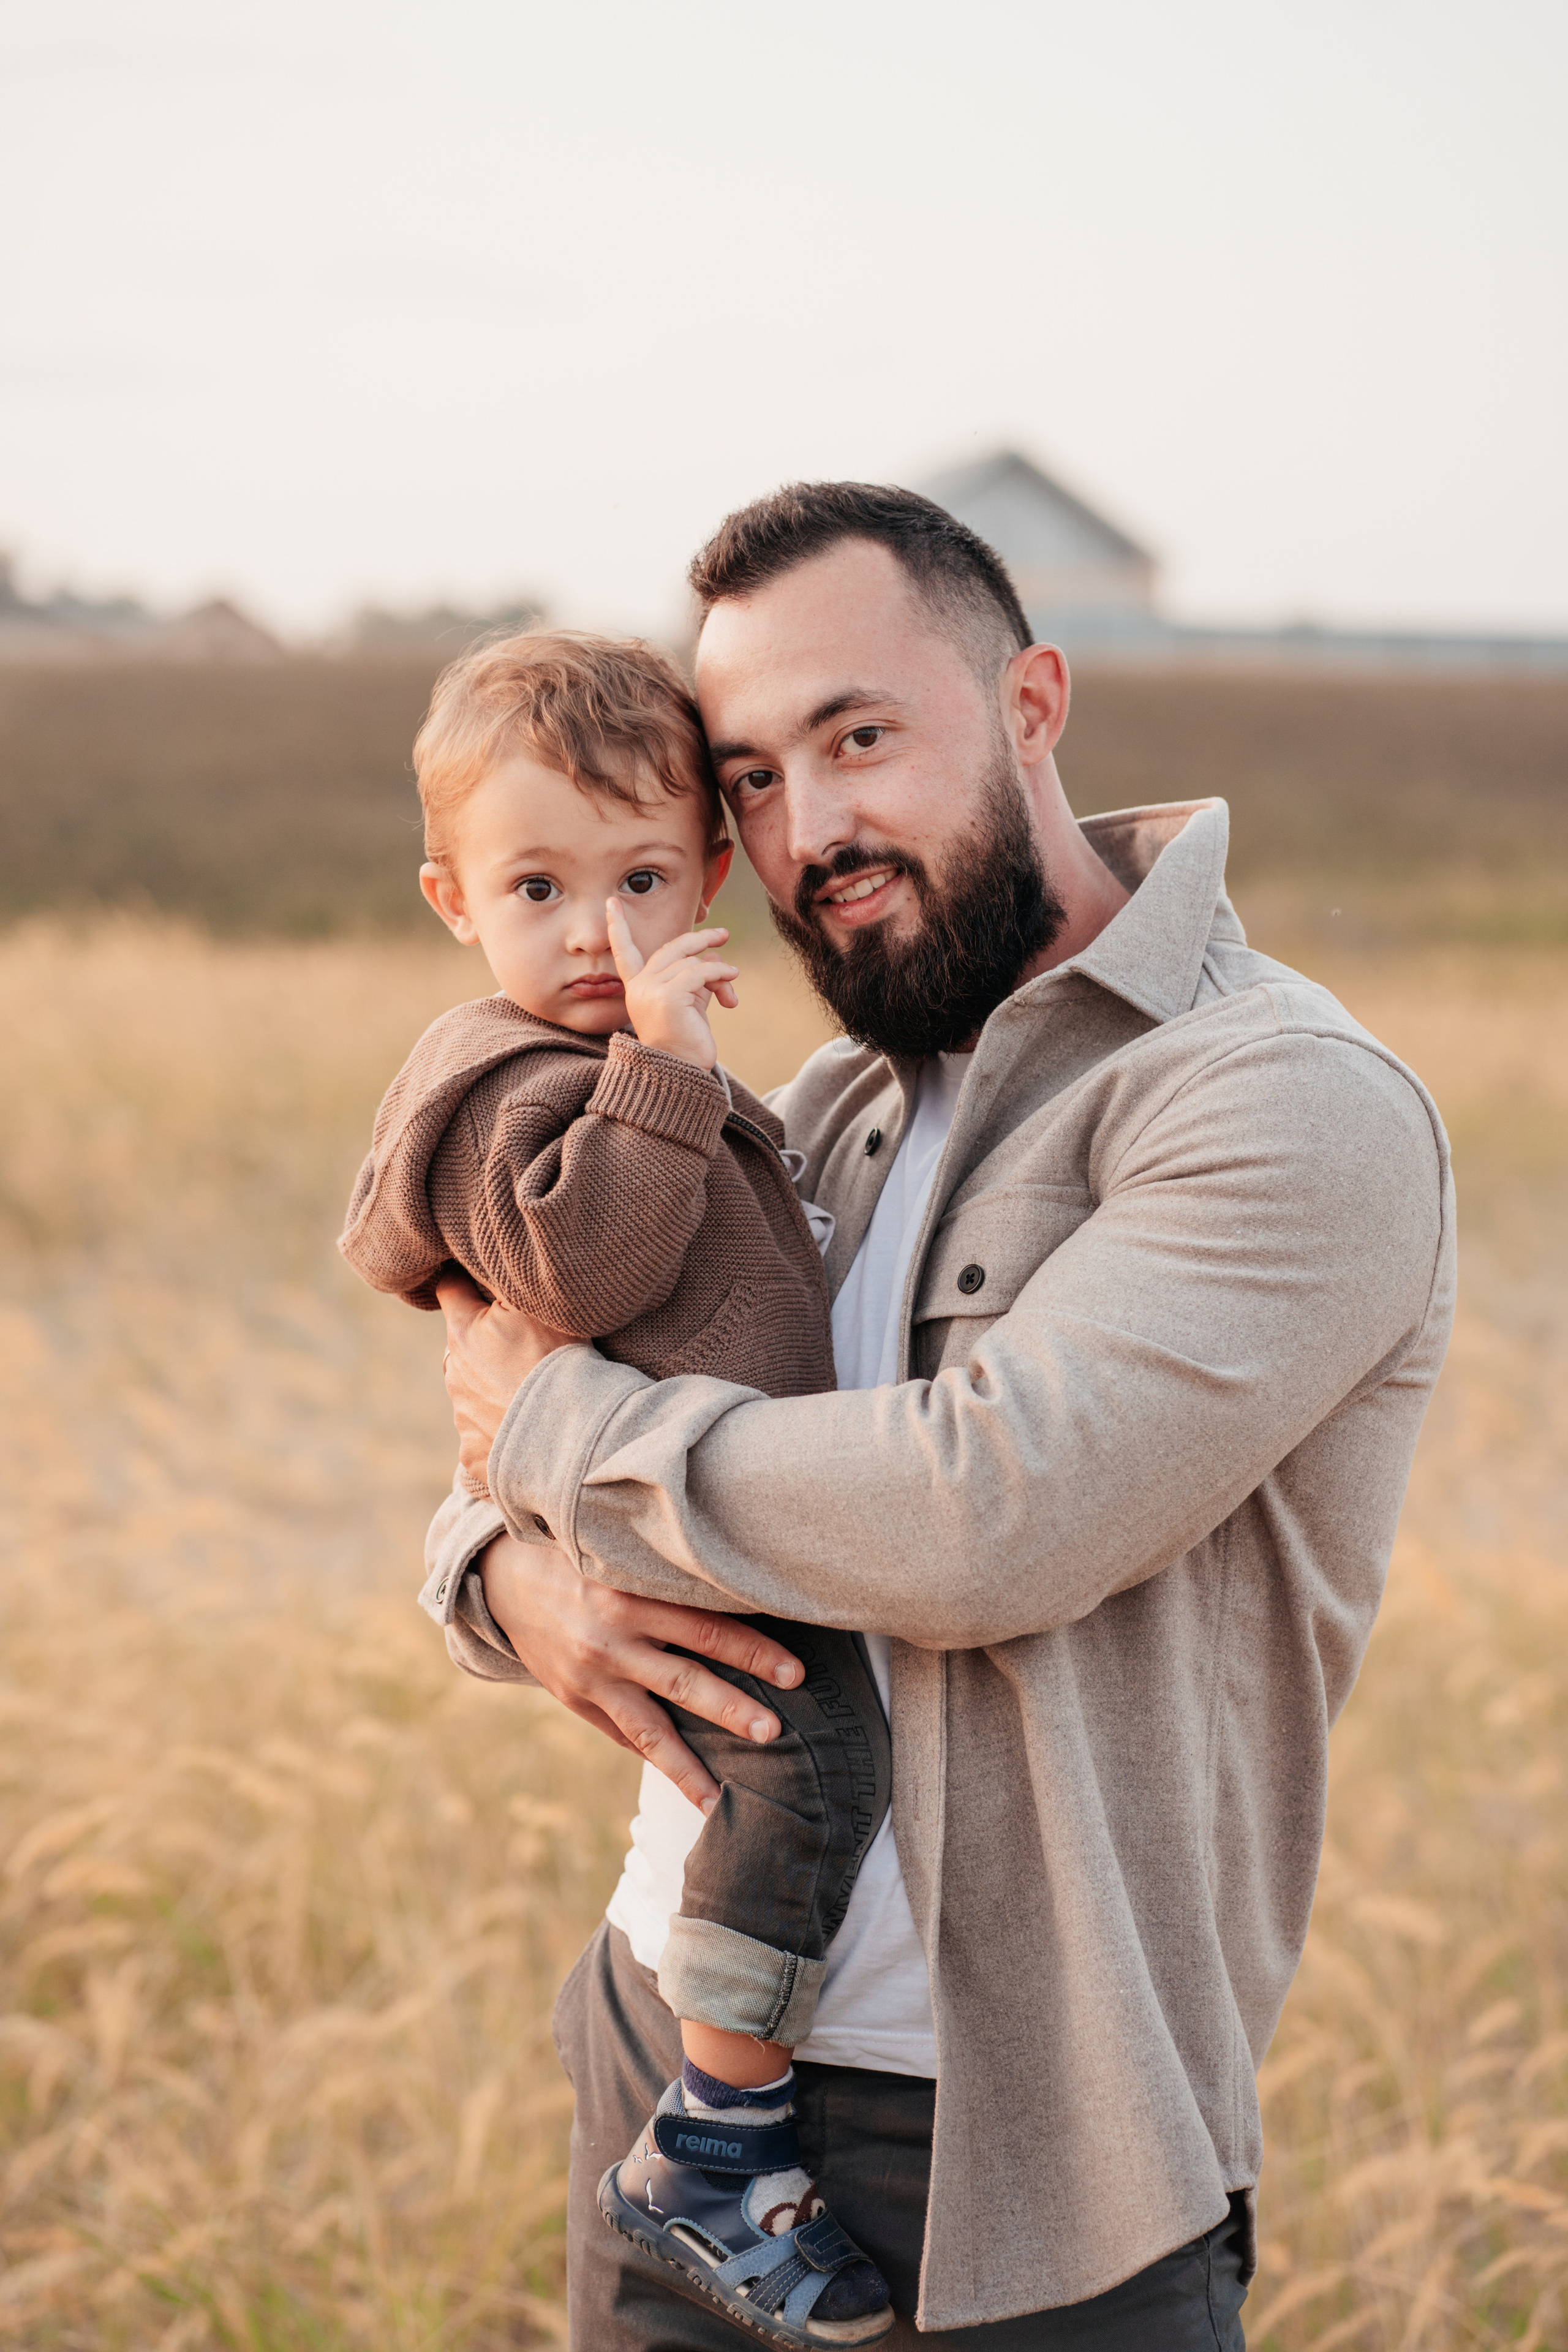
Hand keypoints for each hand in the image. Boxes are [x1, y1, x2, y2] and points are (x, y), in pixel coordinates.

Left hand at [437, 1270, 577, 1490]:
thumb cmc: (559, 1360)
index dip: (464, 1282)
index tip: (475, 1282)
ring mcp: (461, 1417)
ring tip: (531, 1396)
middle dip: (484, 1346)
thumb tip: (494, 1256)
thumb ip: (510, 1281)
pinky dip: (500, 1433)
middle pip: (463, 1347)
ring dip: (493, 1391)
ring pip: (471, 1393)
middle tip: (525, 1352)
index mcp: (463, 1332)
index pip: (450, 1290)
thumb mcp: (540, 1304)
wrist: (570, 1434)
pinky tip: (527, 1431)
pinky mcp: (472, 1455)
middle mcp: (453, 1373)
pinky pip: (482, 1437)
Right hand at [479, 1532, 802, 1809]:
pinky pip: (620, 1734)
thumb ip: (666, 1574)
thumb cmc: (578, 1553)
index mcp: (630, 1595)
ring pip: (650, 1728)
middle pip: (686, 1681)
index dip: (754, 1650)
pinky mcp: (573, 1699)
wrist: (500, 1576)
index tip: (796, 1673)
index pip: (706, 1627)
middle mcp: (612, 1640)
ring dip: (689, 1765)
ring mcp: (590, 1677)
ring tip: (721, 1798)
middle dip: (733, 1709)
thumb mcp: (619, 1552)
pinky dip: (652, 1757)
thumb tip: (740, 1590)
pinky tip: (683, 1782)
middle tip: (776, 1732)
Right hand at [607, 900, 738, 1070]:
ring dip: (717, 973)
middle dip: (698, 939)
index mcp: (637, 988)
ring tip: (730, 992)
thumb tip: (713, 955)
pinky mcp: (668, 996)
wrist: (682, 1074)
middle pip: (671, 948)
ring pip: (691, 962)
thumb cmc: (687, 1042)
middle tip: (723, 935)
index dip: (619, 927)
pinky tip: (733, 978)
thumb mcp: (689, 1003)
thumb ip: (694, 978)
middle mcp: (639, 987)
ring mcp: (651, 990)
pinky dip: (721, 972)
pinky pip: (700, 971)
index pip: (624, 952)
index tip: (613, 903)